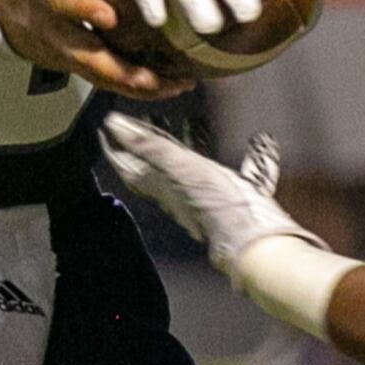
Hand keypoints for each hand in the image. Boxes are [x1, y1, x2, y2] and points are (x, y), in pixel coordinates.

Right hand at [0, 0, 189, 100]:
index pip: (62, 1)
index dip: (83, 8)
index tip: (108, 15)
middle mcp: (58, 30)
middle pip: (89, 57)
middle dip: (123, 70)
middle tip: (159, 76)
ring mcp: (69, 52)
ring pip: (104, 77)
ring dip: (142, 85)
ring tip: (181, 85)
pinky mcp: (80, 65)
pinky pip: (112, 81)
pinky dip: (144, 87)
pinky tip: (177, 85)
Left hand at [100, 116, 322, 277]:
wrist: (256, 241)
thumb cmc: (218, 205)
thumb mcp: (180, 167)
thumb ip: (149, 146)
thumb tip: (115, 125)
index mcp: (162, 185)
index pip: (128, 163)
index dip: (115, 145)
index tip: (106, 126)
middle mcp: (178, 192)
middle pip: (153, 165)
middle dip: (144, 143)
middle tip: (138, 123)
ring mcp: (204, 198)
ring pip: (188, 169)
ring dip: (183, 149)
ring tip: (184, 128)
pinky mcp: (232, 200)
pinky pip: (231, 175)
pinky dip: (239, 157)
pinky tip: (257, 146)